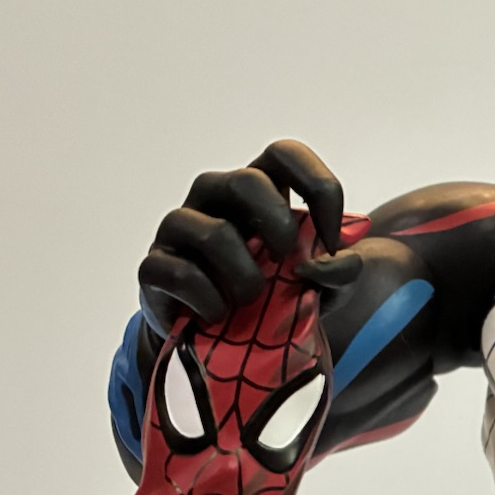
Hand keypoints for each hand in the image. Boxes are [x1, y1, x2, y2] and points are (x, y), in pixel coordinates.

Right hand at [138, 139, 354, 333]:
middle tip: (286, 261)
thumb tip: (330, 264)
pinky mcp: (154, 265)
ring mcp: (180, 227)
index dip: (318, 187)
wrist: (218, 340)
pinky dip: (210, 301)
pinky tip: (219, 314)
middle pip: (246, 181)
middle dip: (277, 224)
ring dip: (246, 277)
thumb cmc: (272, 296)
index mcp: (258, 189)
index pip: (285, 154)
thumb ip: (339, 273)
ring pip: (213, 233)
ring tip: (251, 300)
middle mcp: (214, 196)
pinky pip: (181, 275)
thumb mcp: (319, 287)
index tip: (333, 241)